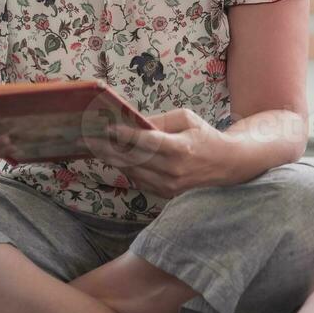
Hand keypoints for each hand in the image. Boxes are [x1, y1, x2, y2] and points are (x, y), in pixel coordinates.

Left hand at [93, 108, 230, 197]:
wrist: (226, 164)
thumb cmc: (204, 135)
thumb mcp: (186, 118)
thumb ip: (160, 121)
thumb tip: (133, 122)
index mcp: (180, 149)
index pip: (146, 142)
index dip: (124, 136)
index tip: (105, 128)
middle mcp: (173, 171)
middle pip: (133, 160)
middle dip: (108, 149)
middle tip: (87, 140)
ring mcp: (169, 186)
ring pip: (132, 172)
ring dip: (112, 159)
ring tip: (95, 147)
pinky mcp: (166, 193)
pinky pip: (139, 180)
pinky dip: (126, 168)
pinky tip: (114, 158)